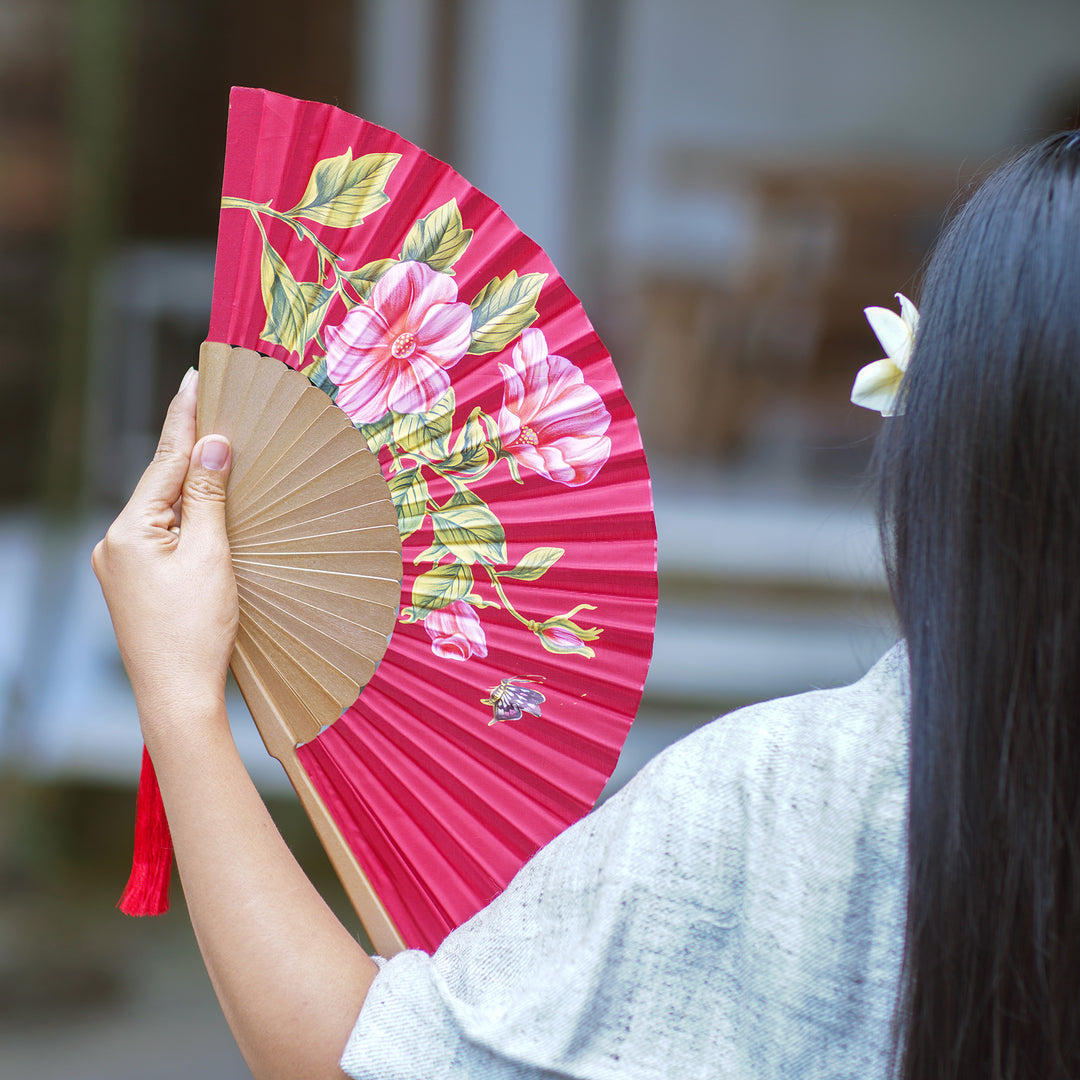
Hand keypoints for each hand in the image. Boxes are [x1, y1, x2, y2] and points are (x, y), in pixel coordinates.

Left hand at [93, 369, 238, 734]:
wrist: (176, 696)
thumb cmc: (197, 630)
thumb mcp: (211, 555)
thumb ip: (209, 495)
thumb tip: (213, 443)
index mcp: (128, 531)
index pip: (164, 460)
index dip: (185, 417)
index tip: (195, 377)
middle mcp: (114, 544)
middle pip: (160, 482)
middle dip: (189, 448)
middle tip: (213, 403)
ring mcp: (119, 567)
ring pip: (161, 510)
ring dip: (189, 484)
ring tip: (217, 453)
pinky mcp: (132, 585)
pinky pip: (161, 535)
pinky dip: (185, 517)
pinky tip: (205, 509)